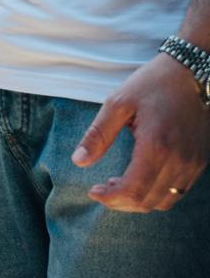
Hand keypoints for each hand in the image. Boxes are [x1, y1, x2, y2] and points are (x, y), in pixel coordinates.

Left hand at [74, 52, 209, 212]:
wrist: (192, 74)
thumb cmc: (152, 84)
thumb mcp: (118, 103)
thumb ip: (98, 134)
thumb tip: (79, 161)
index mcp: (156, 146)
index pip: (133, 190)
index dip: (110, 198)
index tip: (93, 191)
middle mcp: (179, 161)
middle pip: (148, 201)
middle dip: (120, 202)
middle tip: (101, 189)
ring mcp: (193, 164)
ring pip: (165, 201)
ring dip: (139, 201)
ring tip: (117, 184)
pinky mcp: (199, 162)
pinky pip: (178, 191)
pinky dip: (157, 194)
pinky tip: (139, 179)